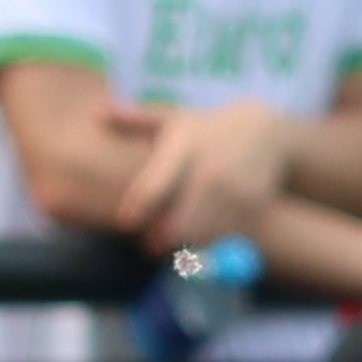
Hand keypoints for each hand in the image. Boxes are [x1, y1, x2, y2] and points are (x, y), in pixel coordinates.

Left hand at [120, 99, 294, 247]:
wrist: (265, 132)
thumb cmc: (206, 128)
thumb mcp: (173, 118)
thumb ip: (135, 122)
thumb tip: (96, 114)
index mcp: (183, 148)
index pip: (153, 187)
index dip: (137, 209)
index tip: (126, 222)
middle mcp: (208, 169)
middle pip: (179, 221)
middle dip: (160, 239)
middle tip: (147, 247)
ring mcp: (232, 189)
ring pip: (201, 233)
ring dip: (183, 245)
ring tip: (169, 246)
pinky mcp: (251, 204)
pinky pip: (223, 234)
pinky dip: (208, 242)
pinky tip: (197, 239)